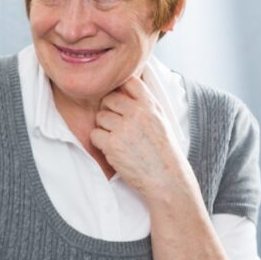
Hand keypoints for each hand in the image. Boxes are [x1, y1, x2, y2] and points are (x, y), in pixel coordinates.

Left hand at [89, 77, 192, 198]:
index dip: (120, 90)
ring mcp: (123, 128)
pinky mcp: (112, 144)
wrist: (165, 177)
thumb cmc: (162, 151)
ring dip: (104, 128)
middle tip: (116, 125)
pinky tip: (112, 149)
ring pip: (100, 117)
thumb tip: (125, 88)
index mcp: (150, 105)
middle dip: (108, 111)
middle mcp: (137, 113)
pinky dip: (100, 142)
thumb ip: (144, 104)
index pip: (129, 82)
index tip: (121, 102)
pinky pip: (94, 134)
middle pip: (109, 99)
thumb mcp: (160, 120)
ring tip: (118, 139)